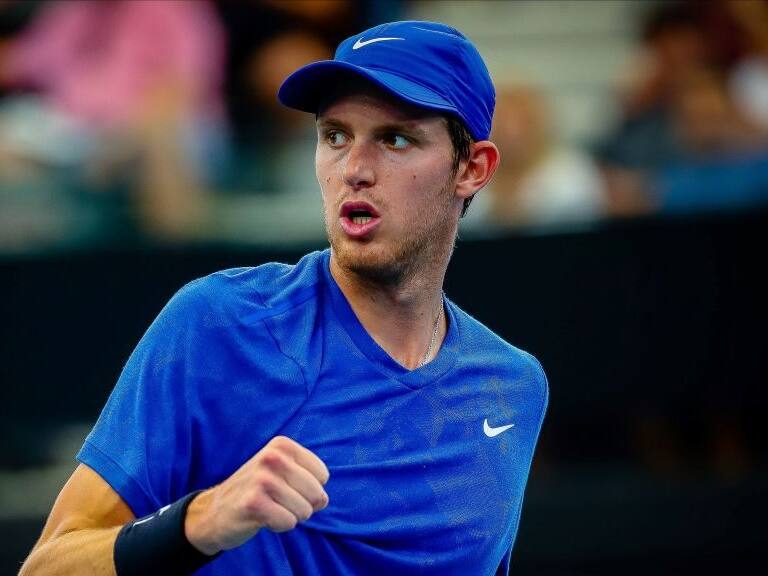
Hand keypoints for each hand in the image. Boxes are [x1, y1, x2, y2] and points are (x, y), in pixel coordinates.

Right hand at [184, 436, 329, 554]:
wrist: (214, 512)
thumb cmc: (257, 492)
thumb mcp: (283, 473)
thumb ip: (310, 480)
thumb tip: (322, 500)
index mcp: (282, 446)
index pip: (322, 475)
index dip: (311, 489)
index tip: (288, 488)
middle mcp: (272, 457)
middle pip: (316, 493)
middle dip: (303, 506)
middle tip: (279, 502)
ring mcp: (262, 479)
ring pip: (304, 510)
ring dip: (290, 516)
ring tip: (269, 508)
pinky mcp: (253, 502)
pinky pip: (288, 522)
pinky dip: (279, 525)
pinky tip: (261, 518)